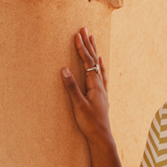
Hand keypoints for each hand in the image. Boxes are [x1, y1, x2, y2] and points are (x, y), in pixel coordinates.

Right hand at [60, 27, 110, 142]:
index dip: (82, 48)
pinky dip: (100, 66)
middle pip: (94, 61)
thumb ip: (71, 87)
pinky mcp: (101, 96)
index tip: (77, 34)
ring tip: (93, 39)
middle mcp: (100, 85)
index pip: (88, 62)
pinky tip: (100, 62)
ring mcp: (102, 90)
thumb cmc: (90, 123)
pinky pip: (101, 76)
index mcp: (95, 86)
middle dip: (88, 44)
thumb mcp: (78, 105)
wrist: (101, 137)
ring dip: (94, 52)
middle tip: (85, 29)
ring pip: (98, 66)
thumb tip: (64, 69)